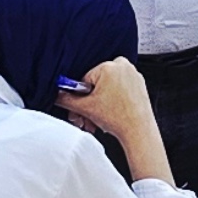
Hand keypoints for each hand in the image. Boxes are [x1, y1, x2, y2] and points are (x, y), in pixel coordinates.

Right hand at [57, 58, 173, 184]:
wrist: (139, 131)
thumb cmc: (119, 119)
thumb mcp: (86, 108)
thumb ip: (67, 99)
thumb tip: (58, 96)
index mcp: (109, 66)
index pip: (85, 80)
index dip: (81, 97)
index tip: (80, 107)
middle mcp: (123, 67)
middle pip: (96, 85)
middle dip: (89, 103)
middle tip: (87, 116)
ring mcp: (133, 75)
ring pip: (107, 89)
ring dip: (99, 105)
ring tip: (99, 118)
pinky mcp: (139, 84)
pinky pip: (119, 90)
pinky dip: (112, 102)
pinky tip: (110, 114)